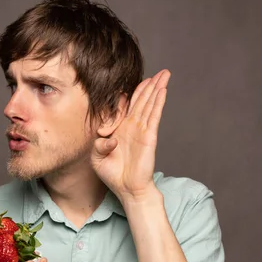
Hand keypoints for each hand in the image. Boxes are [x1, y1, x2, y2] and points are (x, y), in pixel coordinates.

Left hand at [92, 69, 170, 200]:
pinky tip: (162, 90)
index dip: (128, 94)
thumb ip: (98, 145)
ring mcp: (142, 130)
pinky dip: (158, 102)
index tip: (129, 83)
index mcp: (120, 130)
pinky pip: (154, 115)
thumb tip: (110, 138)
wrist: (128, 190)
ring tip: (165, 74)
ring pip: (150, 104)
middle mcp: (132, 127)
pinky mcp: (149, 136)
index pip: (125, 107)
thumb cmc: (113, 176)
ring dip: (157, 88)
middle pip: (142, 100)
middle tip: (158, 72)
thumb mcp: (96, 159)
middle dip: (149, 85)